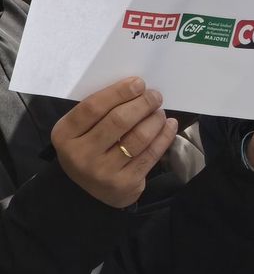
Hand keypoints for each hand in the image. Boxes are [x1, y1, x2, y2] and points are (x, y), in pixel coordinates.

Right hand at [51, 77, 177, 208]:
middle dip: (142, 103)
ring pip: (139, 137)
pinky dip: (164, 135)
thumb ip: (100, 110)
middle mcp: (80, 155)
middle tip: (155, 95)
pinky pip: (152, 154)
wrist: (91, 191)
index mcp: (64, 135)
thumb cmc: (90, 148)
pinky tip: (169, 125)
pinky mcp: (125, 183)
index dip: (119, 92)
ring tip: (159, 111)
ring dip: (155, 119)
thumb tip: (136, 87)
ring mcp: (102, 172)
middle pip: (119, 120)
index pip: (92, 107)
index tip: (138, 83)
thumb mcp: (82, 130)